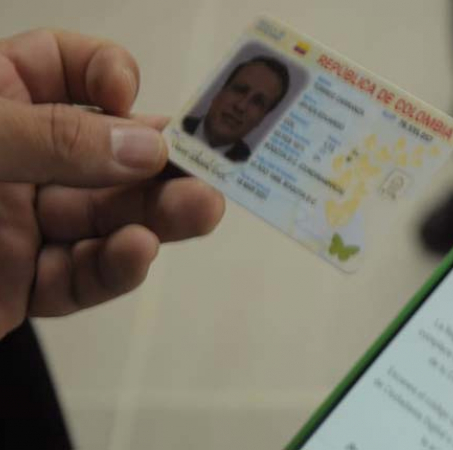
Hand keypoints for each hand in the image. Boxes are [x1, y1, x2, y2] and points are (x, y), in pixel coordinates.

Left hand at [0, 29, 224, 338]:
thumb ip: (49, 139)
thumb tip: (138, 145)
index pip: (64, 69)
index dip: (105, 76)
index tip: (127, 99)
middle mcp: (14, 158)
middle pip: (104, 151)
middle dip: (157, 161)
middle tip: (206, 170)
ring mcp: (20, 223)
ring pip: (105, 216)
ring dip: (156, 216)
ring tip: (201, 211)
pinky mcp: (22, 283)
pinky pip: (79, 274)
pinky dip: (113, 266)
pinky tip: (135, 252)